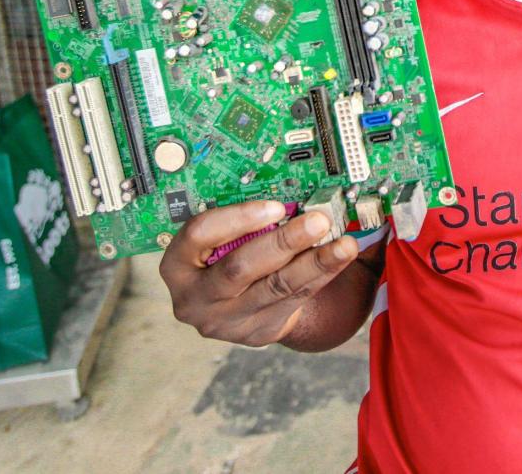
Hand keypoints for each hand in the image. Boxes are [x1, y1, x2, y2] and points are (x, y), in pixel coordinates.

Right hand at [159, 200, 358, 346]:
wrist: (241, 305)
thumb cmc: (229, 256)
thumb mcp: (220, 239)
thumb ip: (242, 220)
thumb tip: (289, 189)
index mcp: (178, 264)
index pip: (198, 236)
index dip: (237, 218)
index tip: (275, 206)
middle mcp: (195, 297)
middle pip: (240, 268)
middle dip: (284, 241)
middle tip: (318, 220)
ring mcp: (226, 320)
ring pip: (275, 287)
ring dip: (314, 262)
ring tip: (343, 243)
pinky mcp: (257, 332)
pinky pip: (294, 300)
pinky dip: (320, 275)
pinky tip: (339, 259)